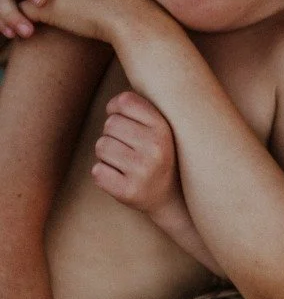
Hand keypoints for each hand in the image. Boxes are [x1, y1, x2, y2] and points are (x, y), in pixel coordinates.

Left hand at [92, 91, 181, 217]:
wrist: (171, 197)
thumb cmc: (157, 155)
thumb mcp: (159, 129)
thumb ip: (139, 110)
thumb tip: (112, 104)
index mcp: (164, 128)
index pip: (125, 101)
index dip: (116, 108)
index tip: (123, 119)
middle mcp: (155, 148)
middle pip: (110, 124)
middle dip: (112, 134)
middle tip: (127, 147)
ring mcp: (142, 171)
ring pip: (101, 146)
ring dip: (107, 154)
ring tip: (125, 162)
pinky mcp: (128, 191)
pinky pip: (97, 171)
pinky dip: (104, 173)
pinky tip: (120, 176)